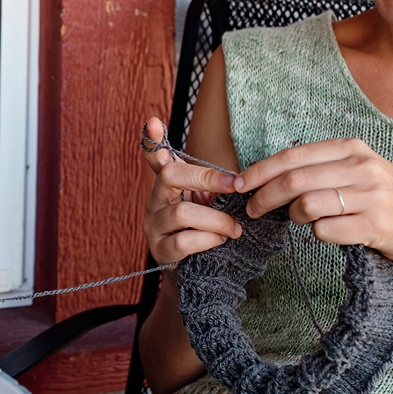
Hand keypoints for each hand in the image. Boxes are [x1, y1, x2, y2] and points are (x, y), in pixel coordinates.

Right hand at [142, 118, 239, 264]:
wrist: (202, 271)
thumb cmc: (210, 229)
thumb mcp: (213, 201)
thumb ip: (217, 186)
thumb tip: (240, 178)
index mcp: (168, 183)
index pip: (155, 156)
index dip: (153, 140)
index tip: (153, 121)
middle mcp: (155, 199)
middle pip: (170, 175)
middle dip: (206, 178)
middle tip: (235, 186)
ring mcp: (153, 225)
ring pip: (180, 212)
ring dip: (216, 219)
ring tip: (235, 228)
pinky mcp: (160, 251)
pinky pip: (183, 241)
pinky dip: (208, 240)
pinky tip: (220, 241)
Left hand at [232, 137, 392, 264]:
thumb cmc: (386, 198)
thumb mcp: (358, 170)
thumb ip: (321, 168)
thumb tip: (268, 175)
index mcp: (351, 148)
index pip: (292, 156)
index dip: (259, 171)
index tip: (238, 184)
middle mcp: (361, 167)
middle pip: (293, 181)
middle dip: (263, 196)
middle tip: (251, 209)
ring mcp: (370, 196)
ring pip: (306, 205)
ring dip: (292, 216)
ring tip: (299, 219)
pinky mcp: (375, 225)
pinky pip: (325, 231)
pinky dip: (317, 234)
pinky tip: (328, 231)